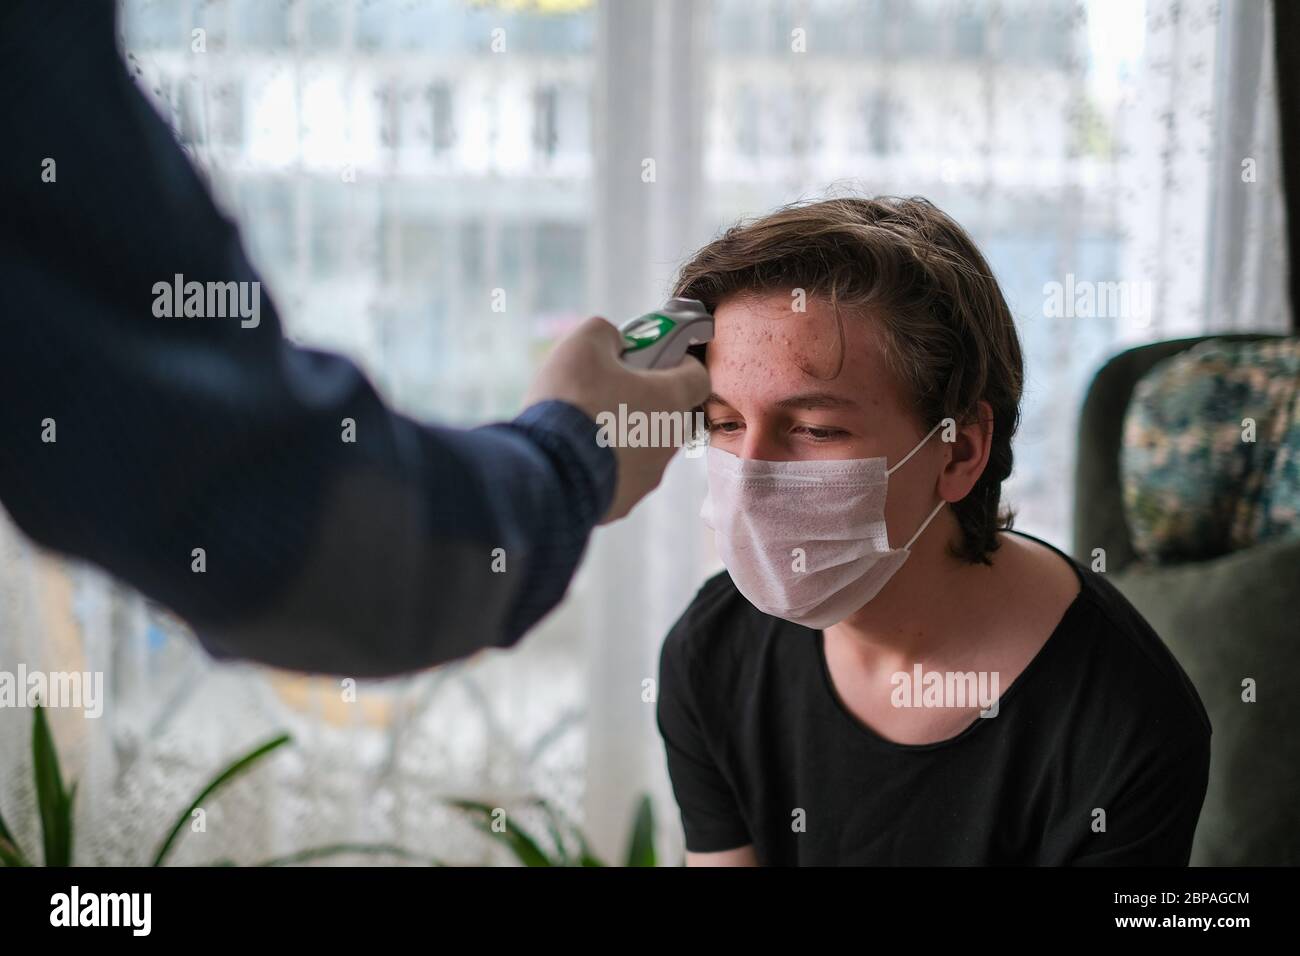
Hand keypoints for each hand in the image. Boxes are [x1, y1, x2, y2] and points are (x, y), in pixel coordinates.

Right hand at [525, 316, 709, 522]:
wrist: (545, 470)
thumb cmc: (570, 402)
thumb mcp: (583, 343)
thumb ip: (607, 332)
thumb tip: (613, 342)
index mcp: (671, 399)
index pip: (698, 376)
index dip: (677, 363)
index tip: (652, 359)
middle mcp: (669, 441)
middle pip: (669, 413)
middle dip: (646, 399)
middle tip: (609, 390)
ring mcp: (649, 476)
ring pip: (646, 447)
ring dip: (627, 434)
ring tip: (587, 426)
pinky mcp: (626, 501)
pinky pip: (623, 475)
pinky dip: (608, 464)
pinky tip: (578, 455)